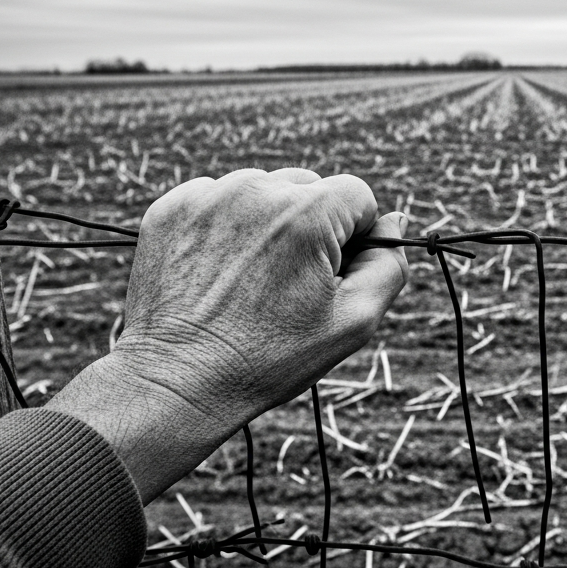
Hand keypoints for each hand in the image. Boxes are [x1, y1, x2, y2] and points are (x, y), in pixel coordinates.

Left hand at [48, 168, 407, 501]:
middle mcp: (256, 190)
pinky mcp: (171, 209)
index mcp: (307, 213)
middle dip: (312, 226)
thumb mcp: (353, 323)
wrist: (178, 381)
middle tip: (291, 283)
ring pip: (263, 190)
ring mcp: (208, 197)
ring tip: (252, 280)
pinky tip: (220, 272)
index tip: (332, 274)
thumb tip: (394, 222)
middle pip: (309, 186)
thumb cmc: (270, 358)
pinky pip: (218, 199)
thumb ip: (387, 265)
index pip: (357, 195)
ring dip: (268, 222)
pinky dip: (226, 226)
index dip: (356, 236)